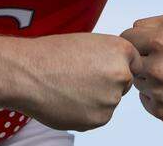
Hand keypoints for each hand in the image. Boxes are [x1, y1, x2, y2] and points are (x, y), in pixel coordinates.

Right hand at [18, 32, 137, 131]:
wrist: (28, 73)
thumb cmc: (51, 54)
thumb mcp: (88, 43)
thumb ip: (109, 57)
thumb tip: (119, 71)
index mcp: (121, 50)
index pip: (133, 63)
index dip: (116, 65)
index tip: (100, 67)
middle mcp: (121, 74)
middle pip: (123, 84)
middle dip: (107, 84)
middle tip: (80, 77)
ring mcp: (111, 99)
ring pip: (109, 102)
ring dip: (95, 99)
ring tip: (69, 87)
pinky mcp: (99, 119)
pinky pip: (97, 116)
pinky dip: (85, 111)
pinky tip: (67, 99)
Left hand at [119, 12, 162, 127]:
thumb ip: (153, 22)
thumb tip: (132, 28)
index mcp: (161, 43)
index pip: (126, 37)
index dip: (136, 38)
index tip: (147, 43)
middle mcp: (158, 69)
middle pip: (129, 62)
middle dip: (142, 59)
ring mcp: (160, 93)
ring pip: (137, 82)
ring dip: (149, 78)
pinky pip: (146, 100)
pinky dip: (156, 95)